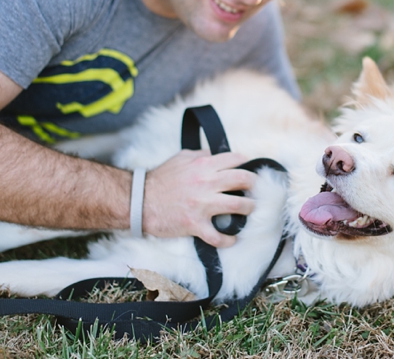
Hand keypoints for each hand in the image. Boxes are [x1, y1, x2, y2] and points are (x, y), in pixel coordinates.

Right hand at [141, 149, 255, 246]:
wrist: (140, 201)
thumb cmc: (160, 179)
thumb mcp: (181, 157)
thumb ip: (201, 154)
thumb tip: (215, 153)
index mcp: (203, 165)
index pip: (236, 160)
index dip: (246, 164)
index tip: (248, 169)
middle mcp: (206, 183)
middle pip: (243, 180)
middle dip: (253, 185)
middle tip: (253, 190)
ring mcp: (202, 204)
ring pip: (238, 206)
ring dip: (248, 209)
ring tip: (248, 210)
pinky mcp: (196, 224)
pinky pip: (218, 236)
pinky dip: (228, 239)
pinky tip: (231, 238)